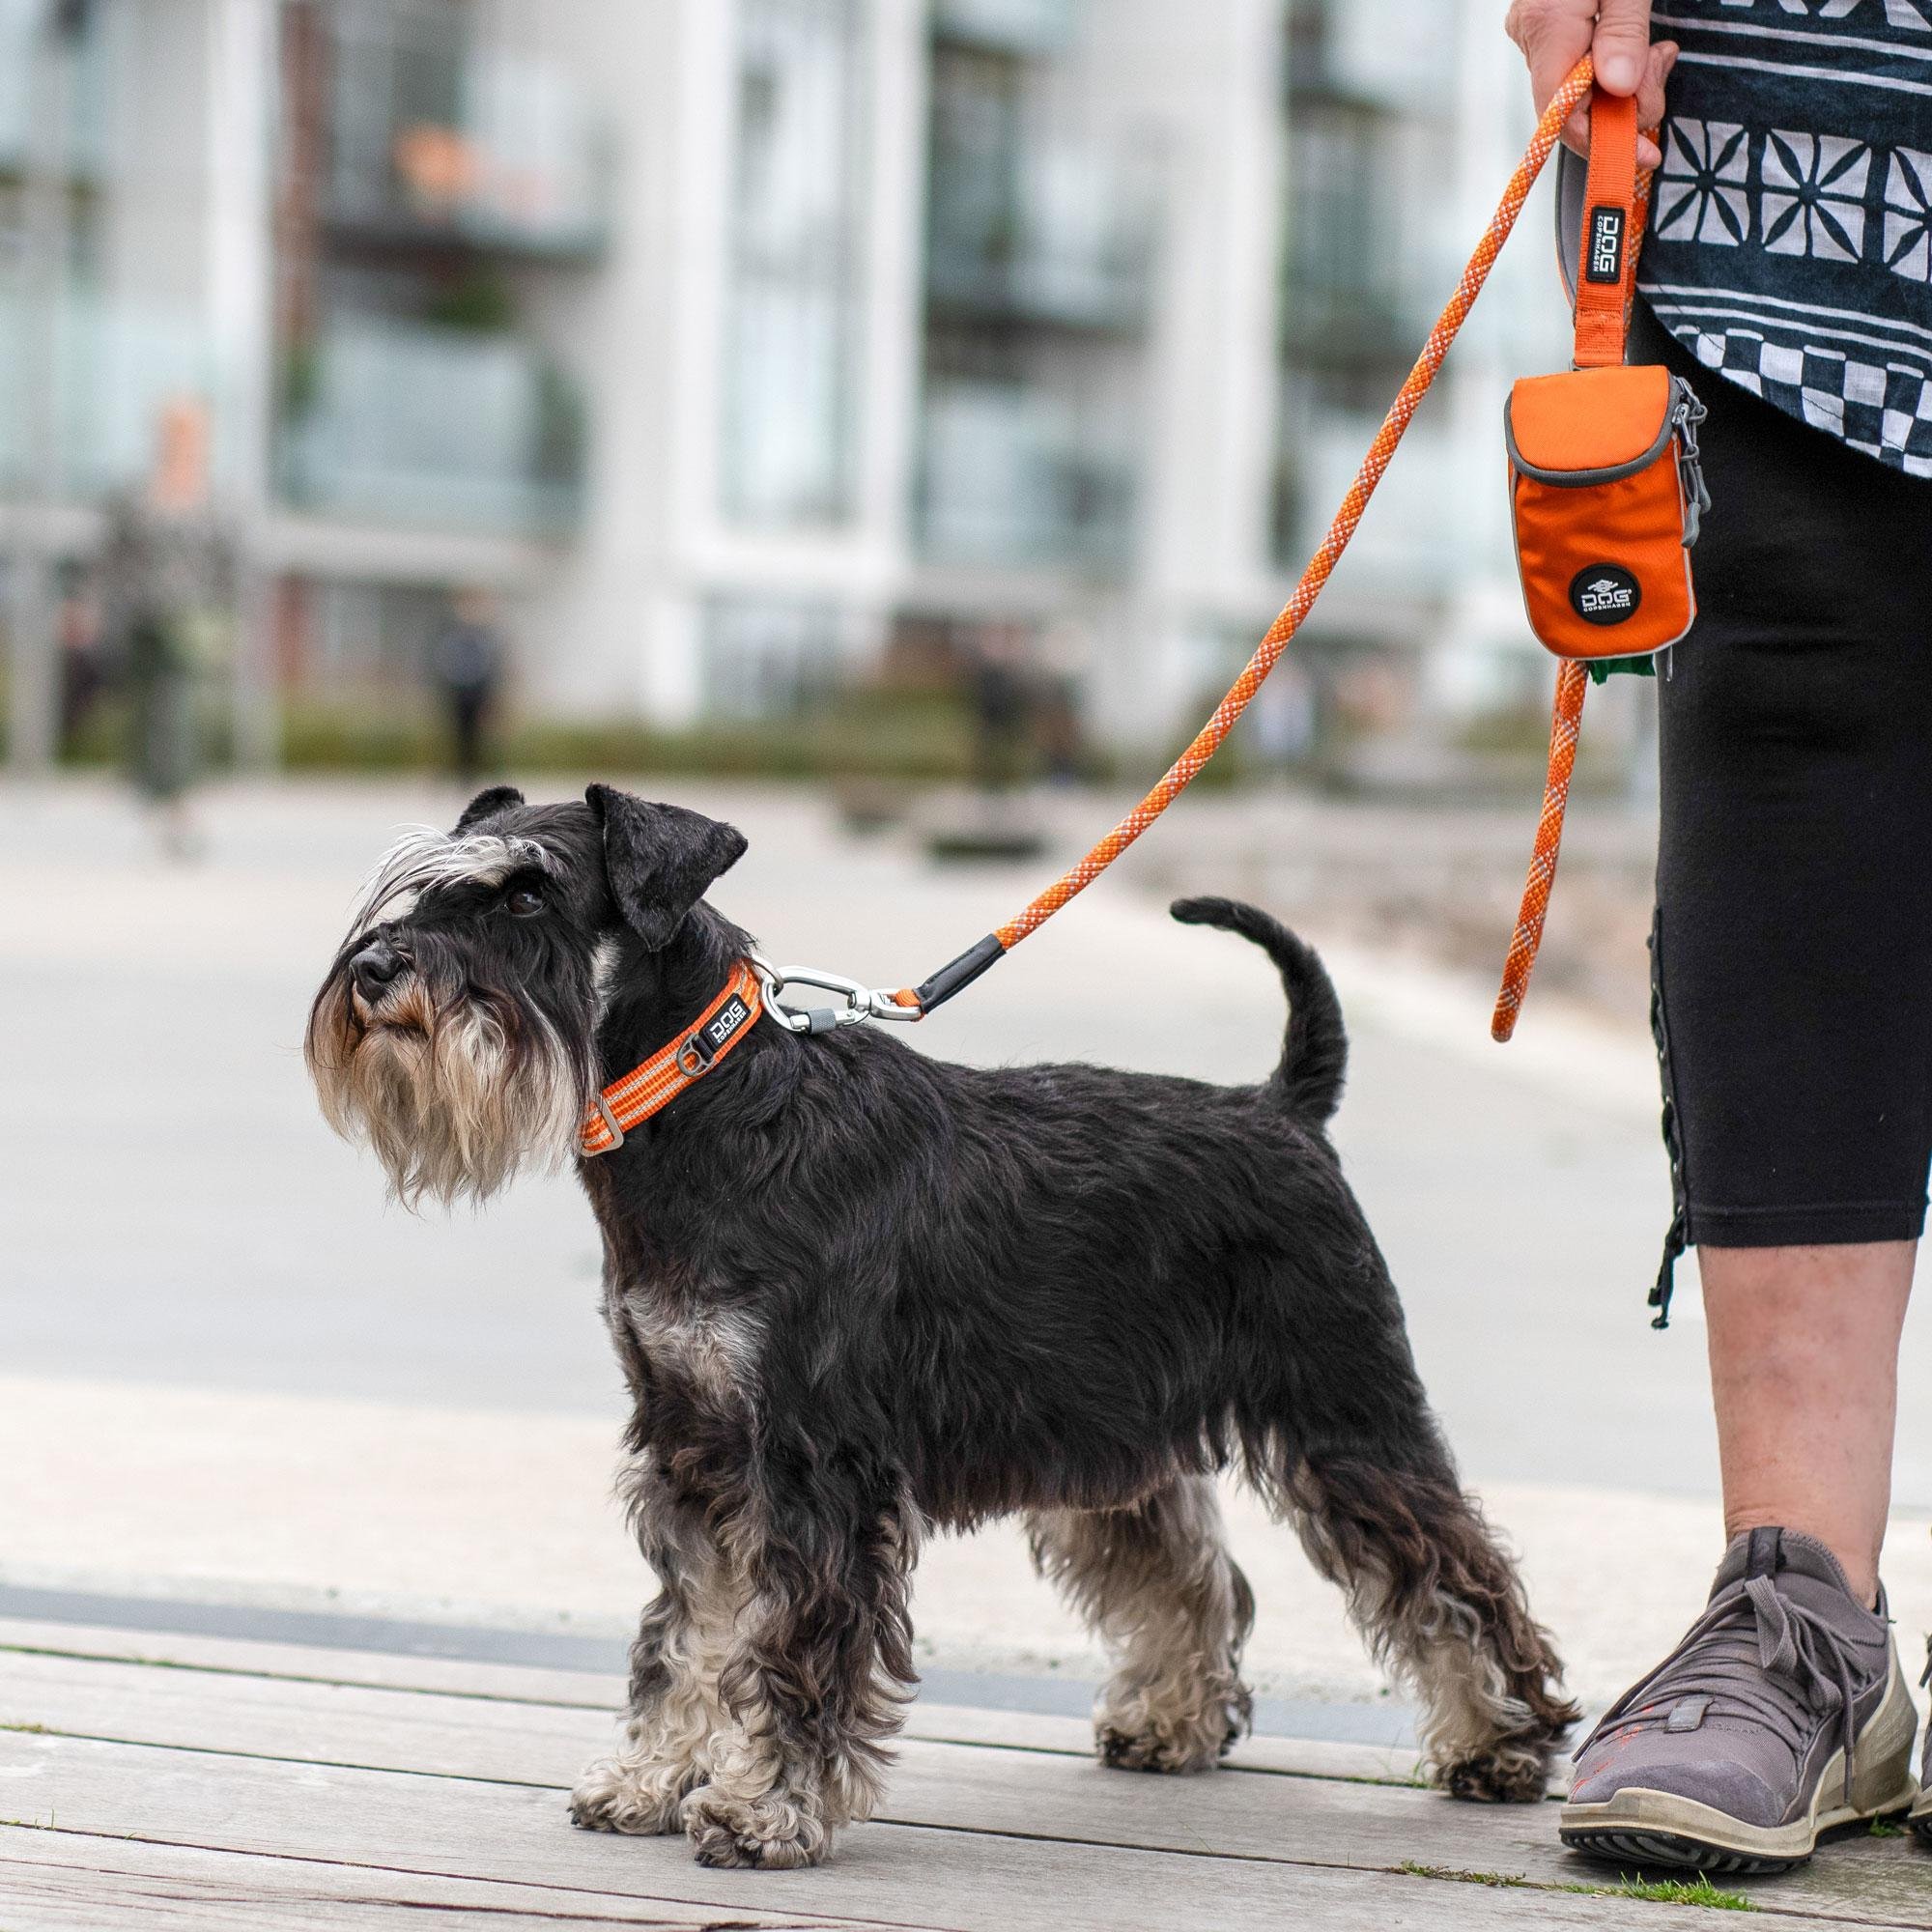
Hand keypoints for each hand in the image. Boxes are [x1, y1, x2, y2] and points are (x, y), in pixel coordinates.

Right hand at [1505, 0, 1676, 169]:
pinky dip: (1611, 68)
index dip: (1602, 142)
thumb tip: (1620, 86)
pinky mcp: (1546, 27)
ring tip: (1657, 56)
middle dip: (1624, 105)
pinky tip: (1639, 51)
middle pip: (1572, 105)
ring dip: (1624, 86)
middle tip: (1660, 72)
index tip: (1642, 155)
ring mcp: (1535, 32)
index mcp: (1548, 24)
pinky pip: (1576, 67)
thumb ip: (1623, 32)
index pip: (1562, 111)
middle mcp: (1532, 35)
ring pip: (1577, 89)